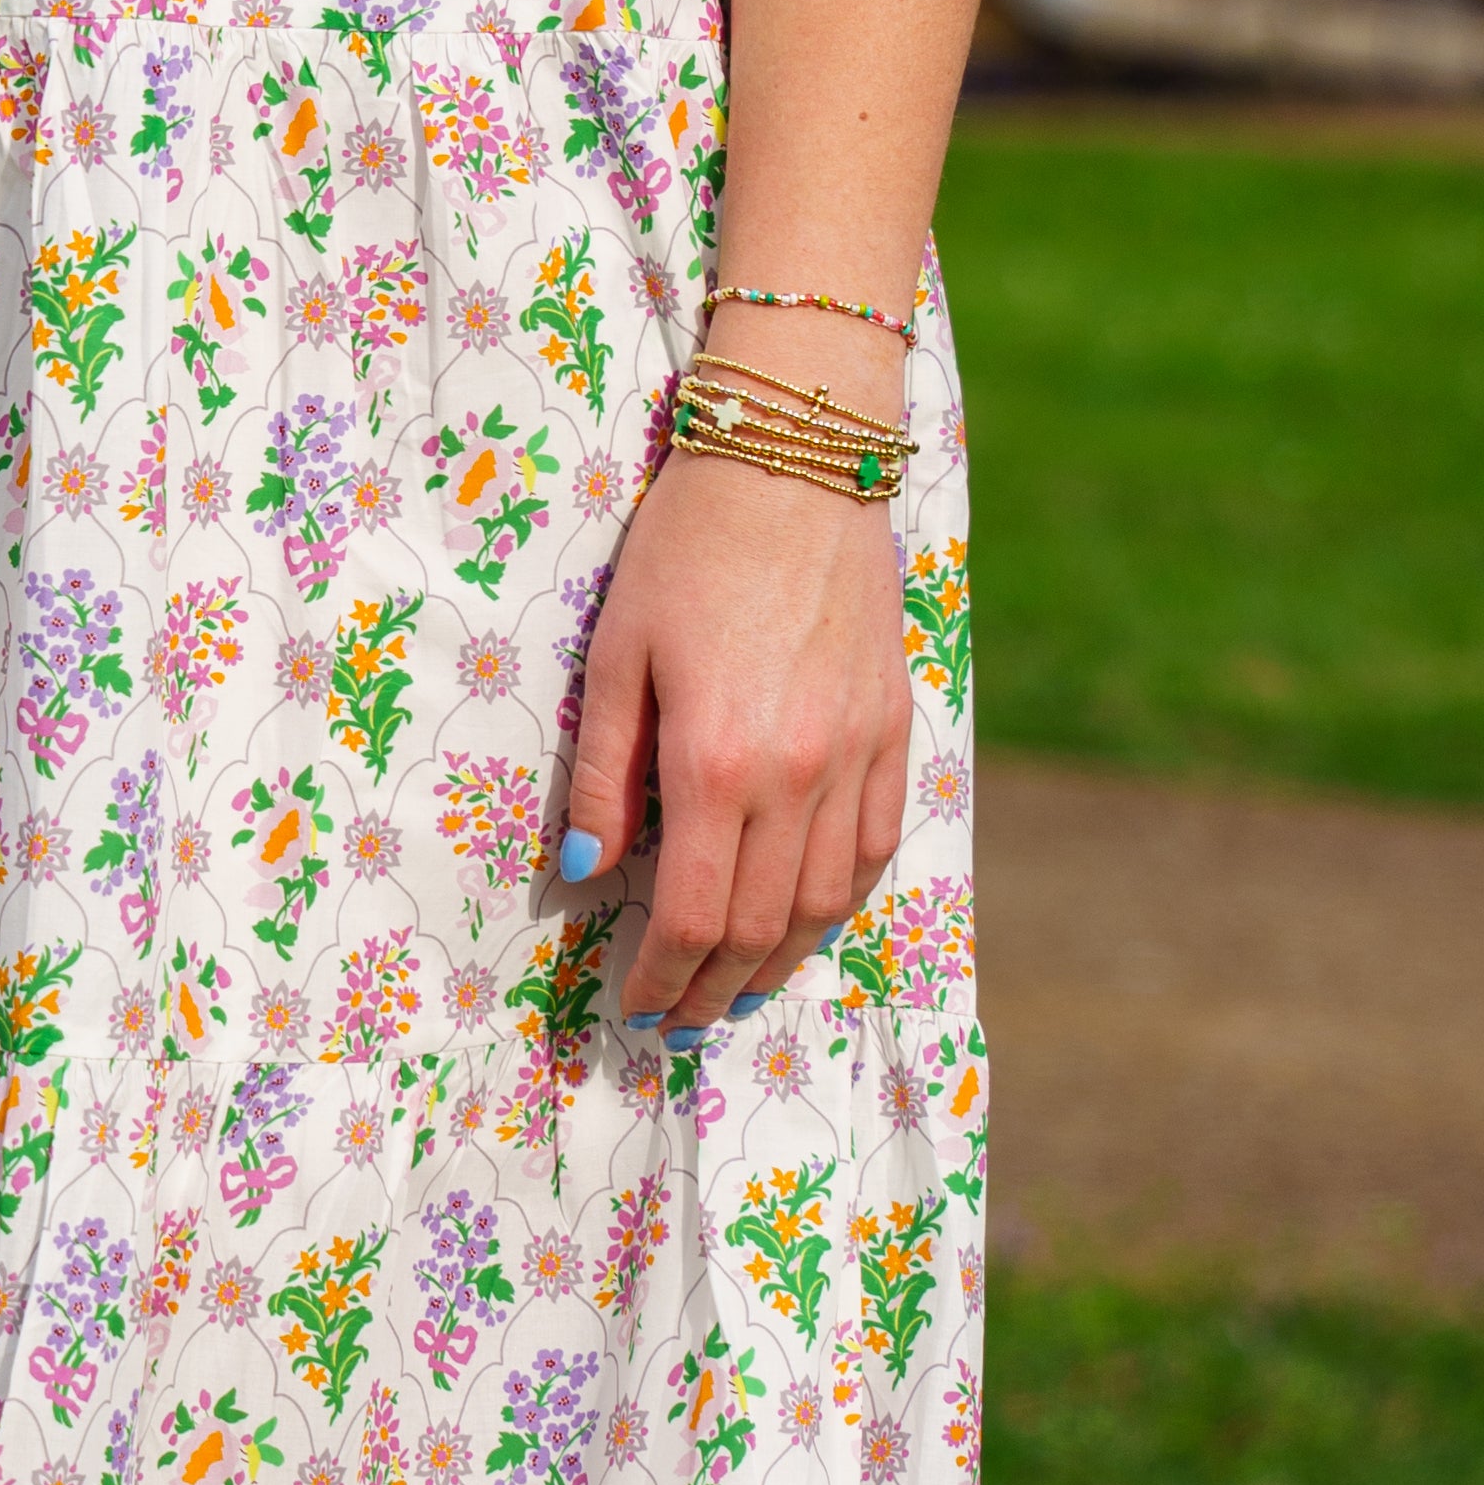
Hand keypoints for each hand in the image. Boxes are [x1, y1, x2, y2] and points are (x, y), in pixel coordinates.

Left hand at [560, 447, 911, 1034]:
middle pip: (761, 928)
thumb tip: (589, 874)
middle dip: (712, 988)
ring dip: (780, 962)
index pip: (694, 915)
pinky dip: (839, 902)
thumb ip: (604, 774)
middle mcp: (799, 776)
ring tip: (735, 989)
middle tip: (676, 1019)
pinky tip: (807, 920)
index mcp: (718, 762)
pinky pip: (875, 849)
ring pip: (827, 904)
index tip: (632, 1003)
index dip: (660, 975)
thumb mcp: (615, 655)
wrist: (797, 465)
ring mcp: (857, 757)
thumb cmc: (686, 550)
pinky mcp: (894, 731)